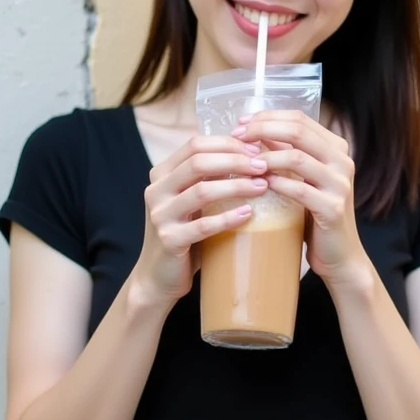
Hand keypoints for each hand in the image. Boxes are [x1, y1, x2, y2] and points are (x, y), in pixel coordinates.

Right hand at [132, 134, 269, 305]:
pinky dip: (228, 218)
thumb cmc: (186, 233)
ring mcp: (160, 215)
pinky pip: (203, 226)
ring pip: (202, 191)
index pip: (196, 145)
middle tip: (264, 166)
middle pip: (198, 162)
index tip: (257, 149)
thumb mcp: (193, 201)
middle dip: (235, 160)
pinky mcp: (169, 240)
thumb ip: (210, 178)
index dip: (228, 143)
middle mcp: (156, 190)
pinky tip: (248, 214)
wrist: (159, 276)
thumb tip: (253, 154)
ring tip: (262, 186)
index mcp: (162, 174)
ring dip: (236, 186)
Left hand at [231, 110, 371, 290]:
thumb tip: (255, 132)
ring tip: (243, 162)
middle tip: (237, 137)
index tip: (241, 123)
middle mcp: (343, 161)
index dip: (267, 116)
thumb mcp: (303, 178)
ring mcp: (340, 185)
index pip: (299, 118)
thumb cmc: (315, 214)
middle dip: (262, 130)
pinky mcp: (333, 209)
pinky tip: (258, 184)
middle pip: (298, 131)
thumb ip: (286, 153)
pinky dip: (276, 184)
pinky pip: (300, 190)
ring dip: (265, 157)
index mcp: (336, 148)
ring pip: (297, 158)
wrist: (339, 255)